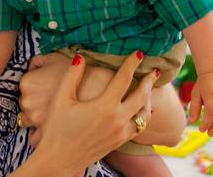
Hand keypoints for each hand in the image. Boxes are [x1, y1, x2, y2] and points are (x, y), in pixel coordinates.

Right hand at [19, 52, 157, 174]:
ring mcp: (120, 133)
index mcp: (104, 106)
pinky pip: (139, 127)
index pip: (124, 79)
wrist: (59, 160)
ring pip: (144, 114)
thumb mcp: (61, 100)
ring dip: (149, 99)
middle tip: (156, 70)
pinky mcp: (119, 142)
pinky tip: (143, 111)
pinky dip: (144, 116)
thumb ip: (72, 76)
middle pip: (141, 96)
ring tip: (151, 89)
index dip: (132, 64)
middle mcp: (117, 120)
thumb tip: (80, 57)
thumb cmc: (57, 129)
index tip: (139, 53)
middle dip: (149, 81)